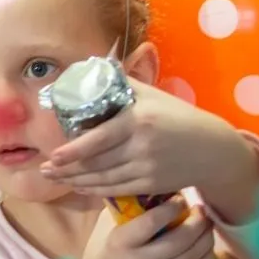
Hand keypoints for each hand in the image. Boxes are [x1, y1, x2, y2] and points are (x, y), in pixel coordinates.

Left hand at [41, 83, 256, 200]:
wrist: (214, 149)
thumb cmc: (179, 116)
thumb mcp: (154, 95)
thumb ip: (124, 85)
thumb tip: (95, 68)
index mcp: (138, 121)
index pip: (98, 139)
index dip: (73, 151)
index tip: (53, 155)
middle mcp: (141, 147)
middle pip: (96, 163)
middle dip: (66, 169)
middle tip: (44, 169)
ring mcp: (146, 168)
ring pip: (103, 179)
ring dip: (76, 181)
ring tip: (55, 177)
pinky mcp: (151, 185)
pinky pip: (116, 190)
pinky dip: (95, 190)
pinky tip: (81, 186)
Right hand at [63, 201, 217, 258]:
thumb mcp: (103, 232)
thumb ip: (124, 211)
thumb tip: (149, 189)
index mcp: (119, 242)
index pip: (154, 220)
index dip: (173, 206)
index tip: (181, 199)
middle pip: (180, 239)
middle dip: (197, 222)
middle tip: (202, 211)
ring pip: (191, 257)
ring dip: (205, 238)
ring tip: (206, 226)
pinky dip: (204, 258)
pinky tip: (205, 248)